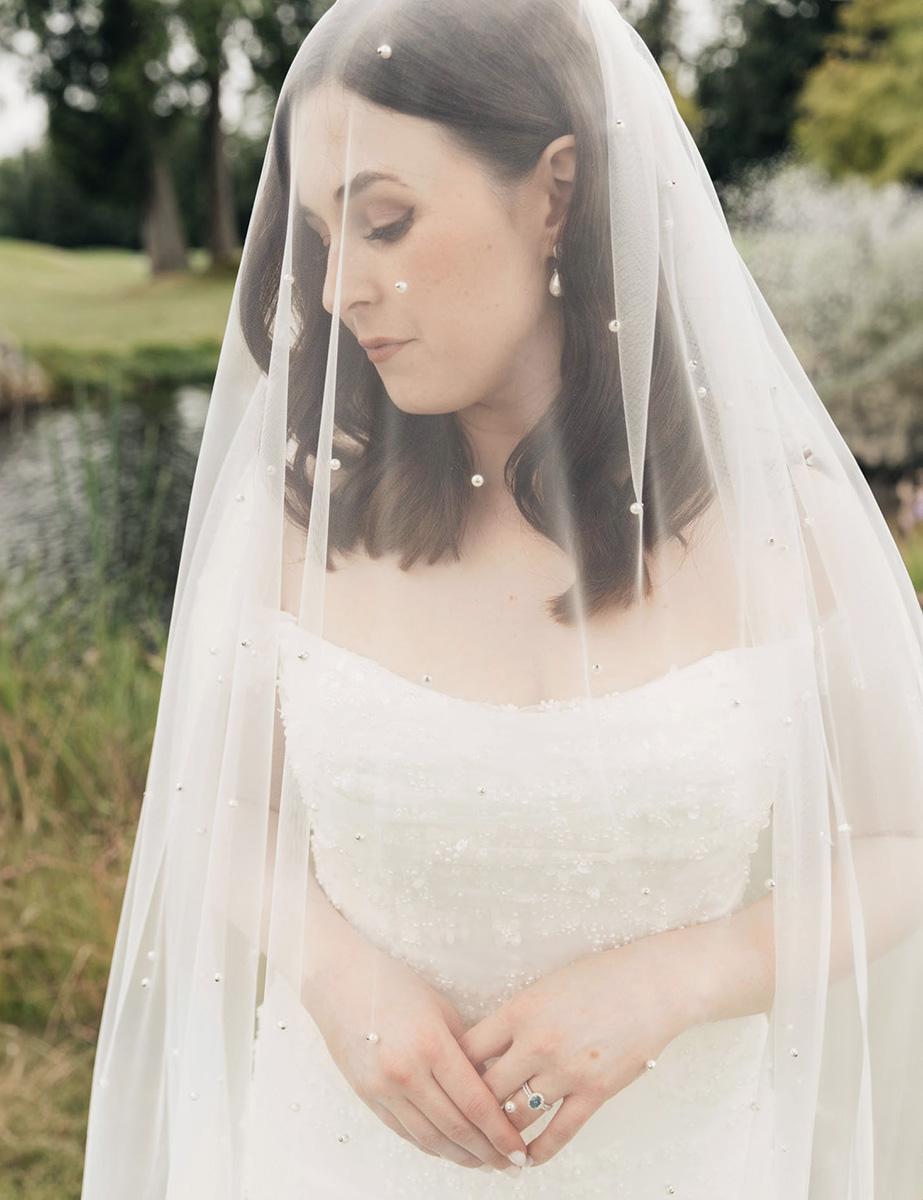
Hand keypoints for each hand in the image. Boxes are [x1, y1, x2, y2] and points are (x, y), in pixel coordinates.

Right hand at [309, 937, 529, 1173]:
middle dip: (487, 1151)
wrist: (341, 982)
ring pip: (430, 1138)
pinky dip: (431, 1146)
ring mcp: (383, 1088)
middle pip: (455, 1127)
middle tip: (510, 1165)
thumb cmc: (397, 986)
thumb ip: (468, 1049)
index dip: (501, 1132)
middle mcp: (406, 1072)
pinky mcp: (367, 1097)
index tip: (520, 1150)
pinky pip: (405, 1132)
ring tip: (485, 1163)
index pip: (475, 1102)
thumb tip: (496, 1084)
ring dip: (460, 1156)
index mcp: (431, 1045)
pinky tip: (450, 1150)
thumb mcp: (441, 1009)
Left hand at [456, 933, 696, 1166]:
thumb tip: (485, 1051)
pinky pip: (558, 1133)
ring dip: (501, 1132)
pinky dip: (538, 1151)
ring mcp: (566, 1071)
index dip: (452, 1069)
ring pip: (516, 1116)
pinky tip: (527, 1157)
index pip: (467, 1050)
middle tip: (464, 1117)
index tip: (448, 1080)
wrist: (651, 986)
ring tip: (490, 1142)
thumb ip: (514, 1019)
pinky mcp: (594, 1092)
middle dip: (472, 1106)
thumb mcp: (544, 987)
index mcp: (519, 1010)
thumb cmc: (596, 978)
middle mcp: (537, 1043)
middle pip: (485, 1089)